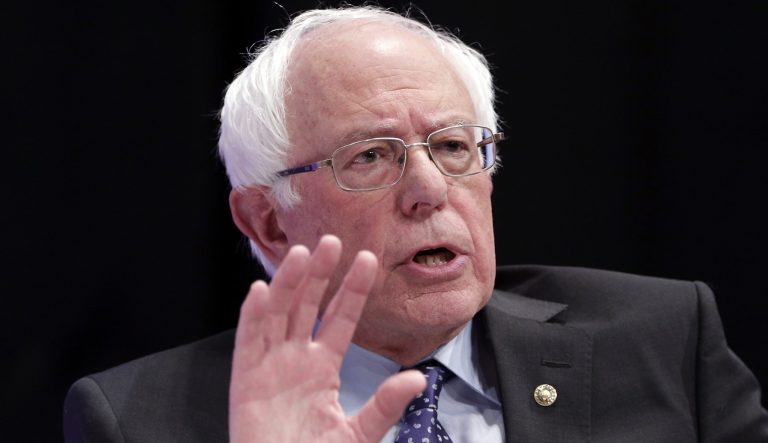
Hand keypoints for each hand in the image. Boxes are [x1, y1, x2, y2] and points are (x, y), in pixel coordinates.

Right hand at [229, 235, 425, 441]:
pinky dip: (252, 316)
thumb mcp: (358, 433)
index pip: (340, 318)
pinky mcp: (244, 381)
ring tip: (303, 254)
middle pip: (307, 306)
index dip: (352, 289)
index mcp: (321, 368)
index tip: (367, 260)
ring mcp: (269, 366)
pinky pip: (247, 342)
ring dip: (288, 284)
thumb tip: (417, 378)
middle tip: (333, 241)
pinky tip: (260, 290)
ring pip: (277, 314)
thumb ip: (384, 405)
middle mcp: (295, 360)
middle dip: (320, 274)